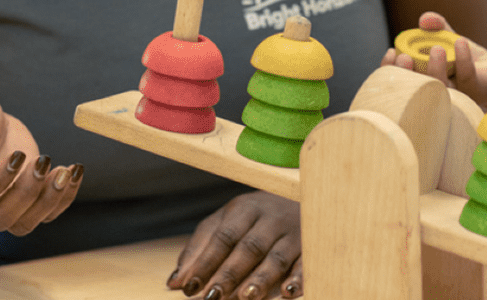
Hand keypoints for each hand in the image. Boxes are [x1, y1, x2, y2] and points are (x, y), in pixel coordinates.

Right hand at [0, 89, 83, 234]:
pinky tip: (75, 170)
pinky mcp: (28, 198)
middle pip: (0, 218)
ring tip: (65, 170)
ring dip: (49, 200)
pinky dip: (65, 197)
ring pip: (24, 224)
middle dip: (27, 193)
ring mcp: (4, 202)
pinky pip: (47, 213)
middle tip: (43, 160)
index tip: (18, 154)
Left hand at [167, 190, 301, 298]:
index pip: (223, 237)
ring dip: (261, 278)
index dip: (206, 262)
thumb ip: (200, 248)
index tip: (188, 287)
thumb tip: (175, 281)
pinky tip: (288, 292)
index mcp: (245, 209)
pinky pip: (306, 263)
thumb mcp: (225, 222)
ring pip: (277, 257)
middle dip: (230, 274)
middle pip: (249, 247)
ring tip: (245, 297)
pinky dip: (298, 278)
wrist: (299, 197)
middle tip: (213, 297)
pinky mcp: (311, 246)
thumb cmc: (253, 217)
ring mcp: (293, 232)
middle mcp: (270, 218)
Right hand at [383, 12, 486, 110]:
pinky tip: (461, 42)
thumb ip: (437, 26)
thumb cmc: (467, 60)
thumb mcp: (449, 38)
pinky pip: (467, 76)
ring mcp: (457, 94)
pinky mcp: (477, 89)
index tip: (391, 52)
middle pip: (417, 89)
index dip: (391, 70)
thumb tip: (424, 19)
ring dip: (436, 69)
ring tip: (437, 49)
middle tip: (405, 57)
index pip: (401, 79)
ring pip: (442, 87)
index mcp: (425, 80)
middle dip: (407, 74)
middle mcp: (437, 91)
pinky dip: (463, 58)